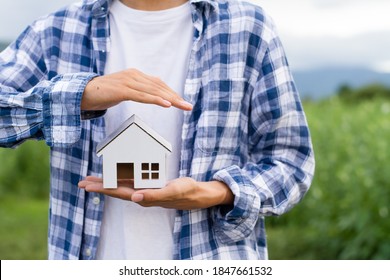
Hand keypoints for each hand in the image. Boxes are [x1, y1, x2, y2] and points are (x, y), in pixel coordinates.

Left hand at [78, 176, 233, 209]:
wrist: (196, 194)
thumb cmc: (186, 191)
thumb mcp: (172, 191)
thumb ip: (154, 195)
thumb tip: (134, 198)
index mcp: (144, 196)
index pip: (119, 193)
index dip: (103, 189)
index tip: (88, 186)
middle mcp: (141, 195)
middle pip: (116, 190)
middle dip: (99, 186)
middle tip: (82, 182)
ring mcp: (145, 190)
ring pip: (121, 186)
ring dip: (107, 182)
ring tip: (93, 179)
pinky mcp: (149, 185)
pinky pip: (131, 182)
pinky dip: (120, 178)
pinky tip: (115, 174)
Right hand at [81, 68, 192, 110]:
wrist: (83, 93)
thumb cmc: (105, 93)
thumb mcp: (125, 90)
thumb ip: (138, 90)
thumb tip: (153, 95)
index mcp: (136, 75)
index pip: (159, 84)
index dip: (172, 93)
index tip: (183, 102)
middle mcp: (134, 75)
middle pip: (160, 87)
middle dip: (176, 97)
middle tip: (188, 106)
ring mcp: (128, 81)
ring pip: (154, 91)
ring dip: (170, 99)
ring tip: (182, 106)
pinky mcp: (123, 90)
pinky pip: (142, 96)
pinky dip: (156, 100)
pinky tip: (166, 104)